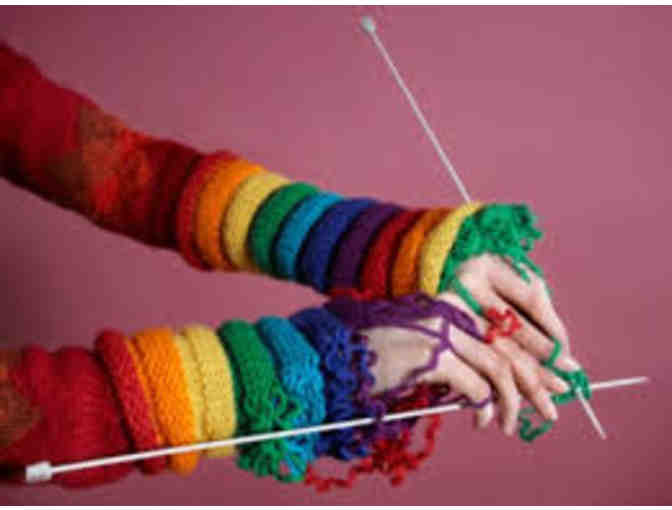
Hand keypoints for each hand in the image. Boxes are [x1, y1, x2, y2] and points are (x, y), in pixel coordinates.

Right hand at [364, 254, 581, 435]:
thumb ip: (462, 353)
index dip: (536, 352)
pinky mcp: (432, 356)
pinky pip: (475, 387)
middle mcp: (452, 311)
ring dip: (514, 402)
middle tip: (555, 406)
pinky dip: (484, 408)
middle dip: (538, 380)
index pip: (507, 327)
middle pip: (510, 347)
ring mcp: (443, 332)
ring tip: (515, 424)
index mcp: (454, 302)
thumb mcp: (428, 345)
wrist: (342, 354)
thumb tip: (500, 384)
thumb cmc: (384, 354)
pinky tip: (483, 421)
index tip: (556, 373)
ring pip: (499, 369)